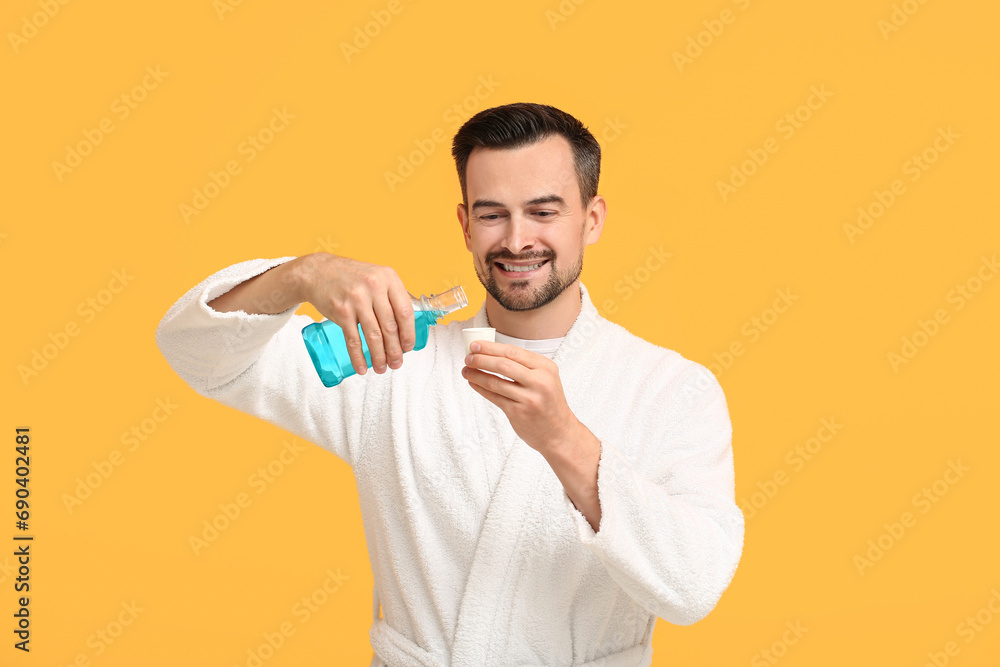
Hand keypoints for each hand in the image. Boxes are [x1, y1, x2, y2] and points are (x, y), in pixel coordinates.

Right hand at [299, 253, 414, 375]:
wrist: (318, 271)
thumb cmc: (351, 276)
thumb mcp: (376, 276)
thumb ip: (391, 295)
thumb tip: (407, 324)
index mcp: (388, 277)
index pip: (405, 311)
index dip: (408, 333)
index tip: (408, 347)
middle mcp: (374, 287)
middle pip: (390, 326)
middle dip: (395, 350)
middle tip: (396, 363)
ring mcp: (357, 299)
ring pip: (373, 335)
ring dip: (379, 356)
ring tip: (382, 368)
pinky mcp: (341, 311)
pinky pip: (353, 339)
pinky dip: (358, 357)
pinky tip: (362, 367)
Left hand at [461, 340, 578, 454]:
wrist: (558, 431)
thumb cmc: (548, 402)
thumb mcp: (545, 378)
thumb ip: (525, 366)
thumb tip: (492, 352)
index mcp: (546, 367)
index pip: (513, 352)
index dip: (491, 347)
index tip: (475, 345)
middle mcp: (539, 381)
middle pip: (503, 365)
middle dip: (481, 359)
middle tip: (468, 357)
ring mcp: (529, 398)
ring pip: (495, 382)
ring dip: (476, 375)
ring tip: (466, 370)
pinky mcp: (518, 412)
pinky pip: (494, 397)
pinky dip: (480, 388)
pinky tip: (473, 383)